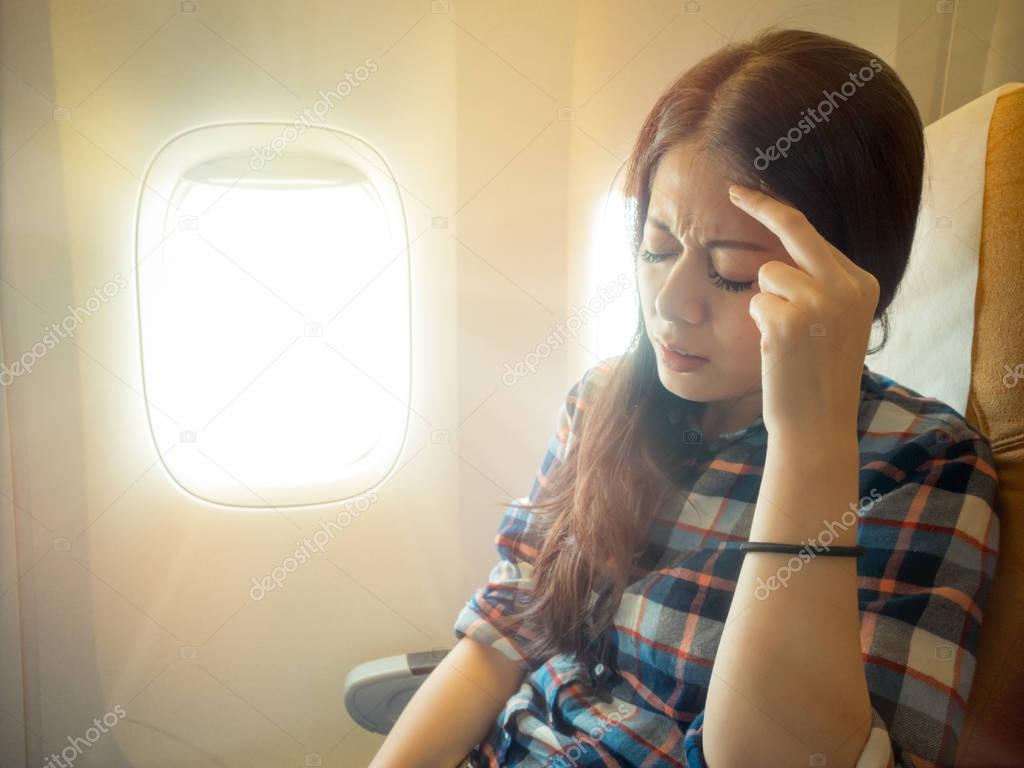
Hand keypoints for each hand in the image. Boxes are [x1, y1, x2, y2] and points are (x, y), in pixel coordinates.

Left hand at [727, 183, 879, 440]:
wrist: (817, 424)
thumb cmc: (816, 375)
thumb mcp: (833, 321)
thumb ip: (819, 282)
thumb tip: (782, 244)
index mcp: (861, 282)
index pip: (812, 233)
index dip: (775, 211)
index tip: (747, 192)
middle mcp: (848, 285)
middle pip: (794, 229)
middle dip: (760, 206)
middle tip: (732, 190)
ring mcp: (820, 301)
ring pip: (766, 273)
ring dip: (764, 302)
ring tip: (783, 338)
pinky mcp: (790, 321)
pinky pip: (756, 303)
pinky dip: (758, 325)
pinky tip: (777, 351)